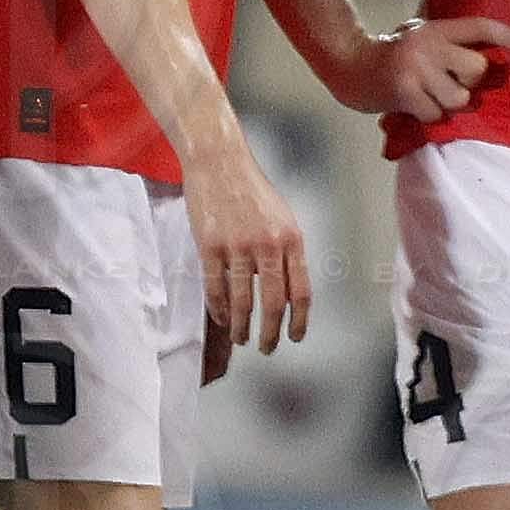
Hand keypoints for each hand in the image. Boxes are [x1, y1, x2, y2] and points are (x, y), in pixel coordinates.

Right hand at [187, 137, 307, 383]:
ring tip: (241, 339)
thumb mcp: (282, 218)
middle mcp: (267, 244)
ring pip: (242, 300)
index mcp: (291, 239)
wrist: (219, 161)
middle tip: (266, 348)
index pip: (300, 291)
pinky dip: (219, 309)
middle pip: (272, 303)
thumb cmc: (252, 190)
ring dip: (242, 327)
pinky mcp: (209, 245)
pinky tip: (222, 319)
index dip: (299, 321)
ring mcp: (237, 245)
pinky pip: (215, 287)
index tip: (295, 337)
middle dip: (270, 333)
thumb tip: (286, 294)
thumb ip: (287, 254)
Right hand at [382, 13, 509, 125]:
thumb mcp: (416, 33)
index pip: (478, 27)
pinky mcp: (406, 92)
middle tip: (451, 83)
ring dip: (449, 104)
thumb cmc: (388, 53)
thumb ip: (445, 38)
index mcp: (435, 29)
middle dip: (469, 82)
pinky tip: (416, 106)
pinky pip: (437, 114)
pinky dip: (430, 116)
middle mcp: (429, 46)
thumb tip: (484, 45)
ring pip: (460, 97)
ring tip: (431, 97)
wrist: (349, 66)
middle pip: (477, 68)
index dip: (505, 34)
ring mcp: (417, 69)